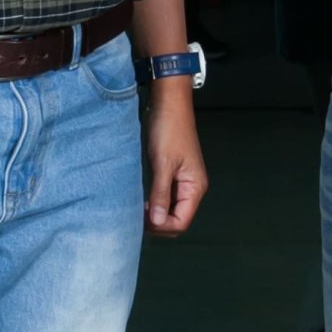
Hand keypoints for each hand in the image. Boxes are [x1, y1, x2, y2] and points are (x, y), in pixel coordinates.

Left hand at [144, 85, 206, 235]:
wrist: (169, 105)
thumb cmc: (170, 129)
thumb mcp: (163, 164)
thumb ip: (160, 194)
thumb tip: (157, 222)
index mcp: (195, 187)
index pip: (181, 222)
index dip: (162, 226)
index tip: (142, 219)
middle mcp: (192, 188)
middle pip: (177, 220)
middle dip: (158, 223)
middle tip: (136, 215)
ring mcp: (183, 182)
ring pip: (170, 210)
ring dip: (155, 214)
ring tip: (137, 208)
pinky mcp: (173, 175)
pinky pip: (166, 198)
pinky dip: (154, 203)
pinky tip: (141, 199)